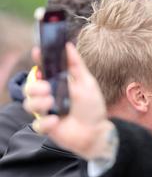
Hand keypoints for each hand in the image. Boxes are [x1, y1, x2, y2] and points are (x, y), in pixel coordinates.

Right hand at [23, 43, 113, 159]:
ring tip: (52, 103)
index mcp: (58, 84)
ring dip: (39, 102)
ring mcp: (46, 112)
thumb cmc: (92, 107)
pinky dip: (46, 122)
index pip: (42, 70)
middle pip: (29, 87)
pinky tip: (56, 121)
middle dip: (35, 86)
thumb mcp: (87, 83)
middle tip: (48, 89)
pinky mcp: (47, 127)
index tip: (38, 52)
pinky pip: (37, 124)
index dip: (38, 60)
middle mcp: (49, 97)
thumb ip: (76, 65)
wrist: (98, 131)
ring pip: (29, 104)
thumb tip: (68, 45)